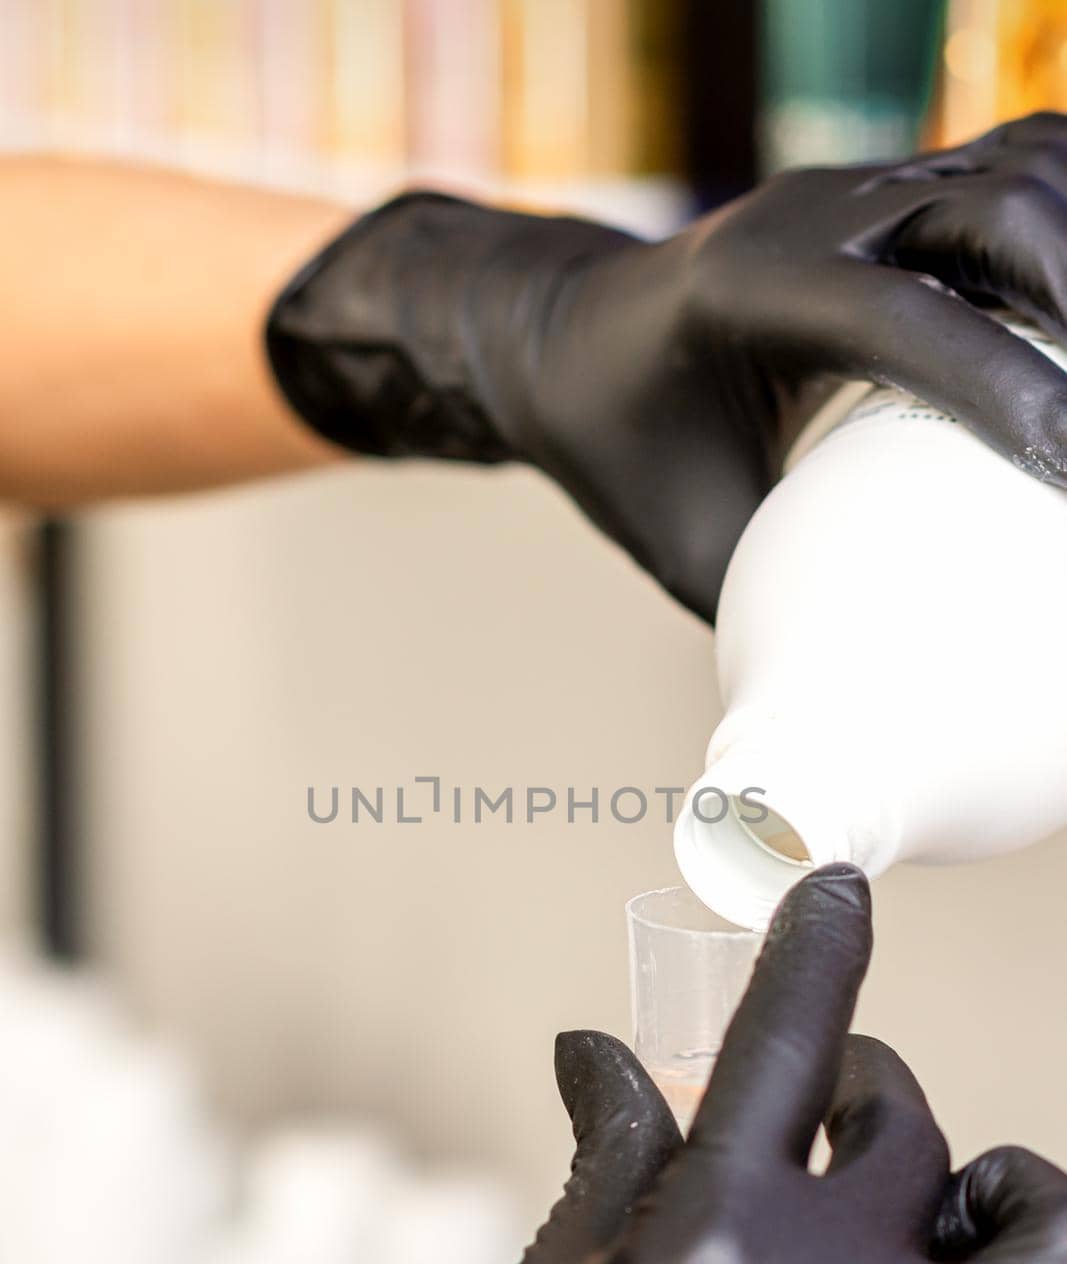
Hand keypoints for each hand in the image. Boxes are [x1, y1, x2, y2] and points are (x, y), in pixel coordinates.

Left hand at [268, 113, 1066, 621]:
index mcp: (740, 293)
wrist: (569, 340)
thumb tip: (863, 701)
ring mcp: (855, 187)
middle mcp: (807, 214)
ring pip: (1016, 172)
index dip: (1002, 384)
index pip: (896, 317)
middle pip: (989, 208)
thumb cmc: (625, 455)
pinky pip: (1011, 177)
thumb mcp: (687, 549)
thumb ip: (778, 612)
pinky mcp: (891, 188)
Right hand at [372, 863, 1066, 1263]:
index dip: (821, 944)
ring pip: (1051, 1230)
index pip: (786, 1037)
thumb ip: (613, 1146)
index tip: (840, 890)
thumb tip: (595, 1043)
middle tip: (841, 1116)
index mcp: (709, 1240)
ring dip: (1011, 1203)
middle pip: (917, 1128)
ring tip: (951, 1225)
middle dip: (876, 1095)